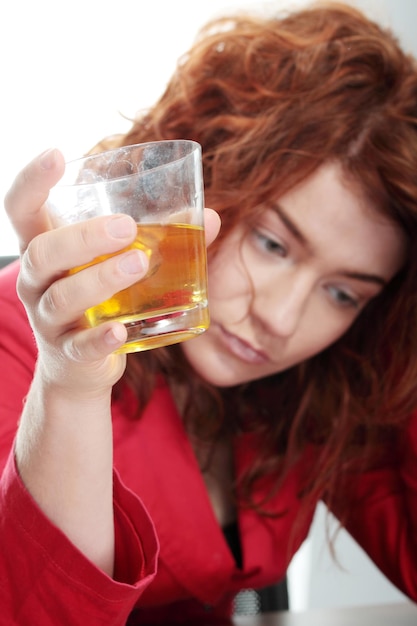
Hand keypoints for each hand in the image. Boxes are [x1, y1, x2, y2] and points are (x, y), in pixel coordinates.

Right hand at [5, 148, 220, 392]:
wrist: (79, 367)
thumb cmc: (100, 302)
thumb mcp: (115, 265)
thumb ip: (159, 240)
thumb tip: (210, 218)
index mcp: (45, 251)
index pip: (21, 210)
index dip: (31, 182)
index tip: (56, 154)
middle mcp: (37, 283)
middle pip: (41, 253)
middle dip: (81, 237)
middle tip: (126, 227)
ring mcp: (50, 321)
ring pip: (62, 298)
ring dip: (99, 280)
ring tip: (140, 263)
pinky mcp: (70, 355)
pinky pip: (80, 346)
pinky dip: (100, 339)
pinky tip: (121, 331)